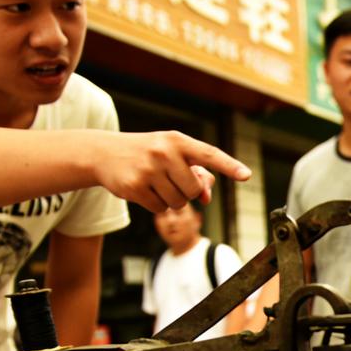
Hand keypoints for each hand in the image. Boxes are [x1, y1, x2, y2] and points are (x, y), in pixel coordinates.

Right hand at [95, 131, 250, 212]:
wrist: (105, 154)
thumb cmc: (148, 154)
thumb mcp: (172, 155)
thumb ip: (196, 174)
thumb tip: (207, 198)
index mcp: (177, 141)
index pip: (209, 154)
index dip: (229, 166)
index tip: (246, 175)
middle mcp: (164, 152)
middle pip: (194, 190)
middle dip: (187, 191)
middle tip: (171, 180)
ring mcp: (148, 170)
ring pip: (178, 203)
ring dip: (171, 199)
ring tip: (156, 183)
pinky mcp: (134, 187)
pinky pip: (160, 209)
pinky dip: (156, 205)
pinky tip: (144, 189)